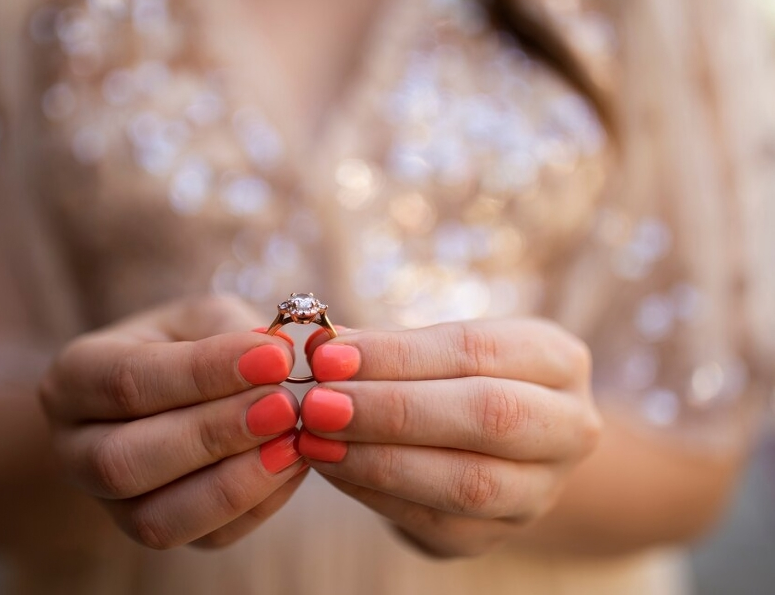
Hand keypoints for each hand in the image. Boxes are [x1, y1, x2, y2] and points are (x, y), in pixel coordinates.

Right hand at [39, 296, 306, 549]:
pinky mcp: (155, 533)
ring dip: (235, 483)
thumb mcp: (199, 317)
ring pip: (156, 519)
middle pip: (126, 460)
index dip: (204, 373)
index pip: (129, 380)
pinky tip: (292, 468)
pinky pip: (203, 539)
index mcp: (75, 376)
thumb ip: (230, 331)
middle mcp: (75, 448)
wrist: (177, 392)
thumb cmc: (187, 343)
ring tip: (293, 443)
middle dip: (215, 434)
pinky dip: (255, 507)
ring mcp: (109, 503)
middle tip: (285, 406)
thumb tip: (275, 358)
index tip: (275, 358)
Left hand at [298, 318, 601, 557]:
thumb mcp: (435, 348)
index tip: (328, 355)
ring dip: (377, 460)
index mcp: (558, 360)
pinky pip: (432, 520)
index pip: (477, 350)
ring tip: (314, 438)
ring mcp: (539, 491)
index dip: (398, 355)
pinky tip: (329, 466)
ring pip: (468, 482)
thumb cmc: (454, 378)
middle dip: (391, 409)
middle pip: (489, 416)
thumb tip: (324, 348)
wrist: (495, 448)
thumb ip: (384, 346)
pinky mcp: (494, 536)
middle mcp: (568, 427)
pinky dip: (371, 492)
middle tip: (318, 403)